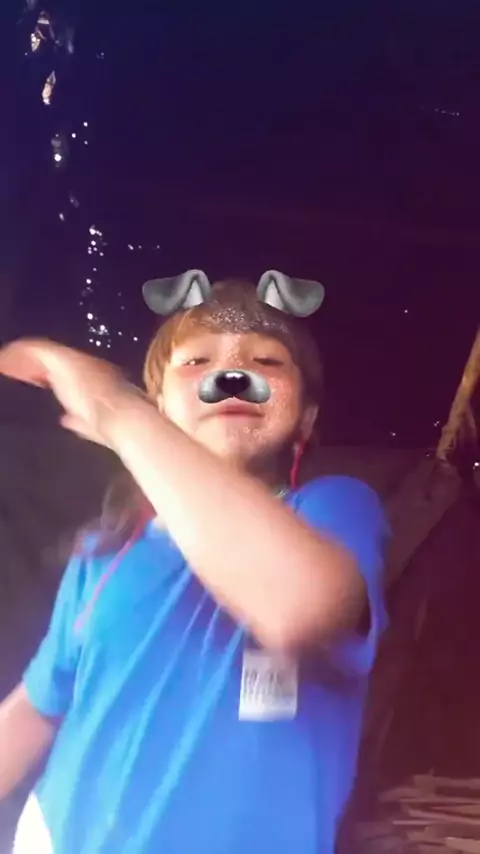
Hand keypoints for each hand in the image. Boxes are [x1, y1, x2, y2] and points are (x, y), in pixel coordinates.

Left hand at [0, 338, 141, 445]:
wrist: (118, 416)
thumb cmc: (110, 425)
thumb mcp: (92, 425)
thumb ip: (78, 421)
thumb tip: (66, 420)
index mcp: (93, 380)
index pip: (64, 373)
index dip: (46, 376)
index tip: (34, 381)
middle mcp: (84, 365)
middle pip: (51, 361)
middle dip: (31, 366)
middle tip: (10, 370)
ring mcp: (73, 359)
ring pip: (41, 353)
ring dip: (21, 359)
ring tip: (3, 364)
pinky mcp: (62, 356)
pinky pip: (34, 349)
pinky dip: (18, 353)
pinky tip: (3, 360)